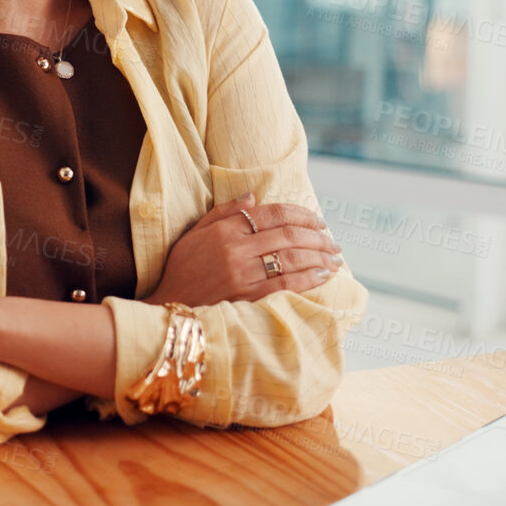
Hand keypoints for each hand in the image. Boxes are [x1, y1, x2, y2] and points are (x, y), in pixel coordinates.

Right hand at [144, 195, 343, 307]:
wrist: (170, 308)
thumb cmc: (182, 269)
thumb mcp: (195, 233)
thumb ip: (223, 212)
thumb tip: (253, 197)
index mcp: (225, 229)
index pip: (272, 214)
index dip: (301, 214)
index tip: (318, 219)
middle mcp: (236, 249)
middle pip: (288, 235)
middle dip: (317, 236)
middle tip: (333, 239)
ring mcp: (244, 275)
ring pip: (292, 258)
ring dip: (319, 256)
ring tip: (335, 257)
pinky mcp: (249, 298)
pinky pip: (286, 284)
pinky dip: (309, 278)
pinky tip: (324, 275)